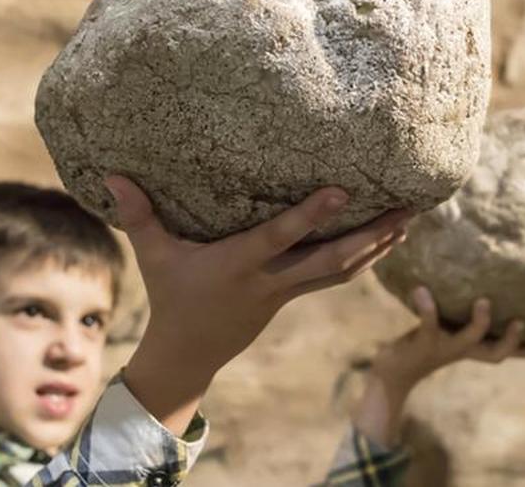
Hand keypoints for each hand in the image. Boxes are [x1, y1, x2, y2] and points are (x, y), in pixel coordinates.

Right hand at [106, 175, 410, 433]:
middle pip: (331, 259)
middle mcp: (271, 279)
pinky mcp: (295, 294)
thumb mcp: (153, 256)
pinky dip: (366, 257)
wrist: (190, 352)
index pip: (280, 237)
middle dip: (371, 235)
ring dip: (379, 246)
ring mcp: (287, 291)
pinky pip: (338, 275)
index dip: (311, 216)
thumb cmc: (172, 296)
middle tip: (408, 208)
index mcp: (240, 265)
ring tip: (411, 219)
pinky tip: (389, 238)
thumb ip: (138, 215)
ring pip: (343, 269)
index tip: (343, 191)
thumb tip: (113, 173)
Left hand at [353, 286, 524, 446]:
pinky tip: (421, 290)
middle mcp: (461, 350)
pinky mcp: (421, 341)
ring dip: (478, 323)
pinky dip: (426, 307)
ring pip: (468, 340)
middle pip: (495, 354)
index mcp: (470, 349)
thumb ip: (459, 316)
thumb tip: (475, 285)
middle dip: (511, 341)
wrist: (391, 371)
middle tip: (522, 322)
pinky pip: (427, 323)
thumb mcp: (445, 331)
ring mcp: (443, 347)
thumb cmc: (421, 346)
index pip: (504, 351)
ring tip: (483, 300)